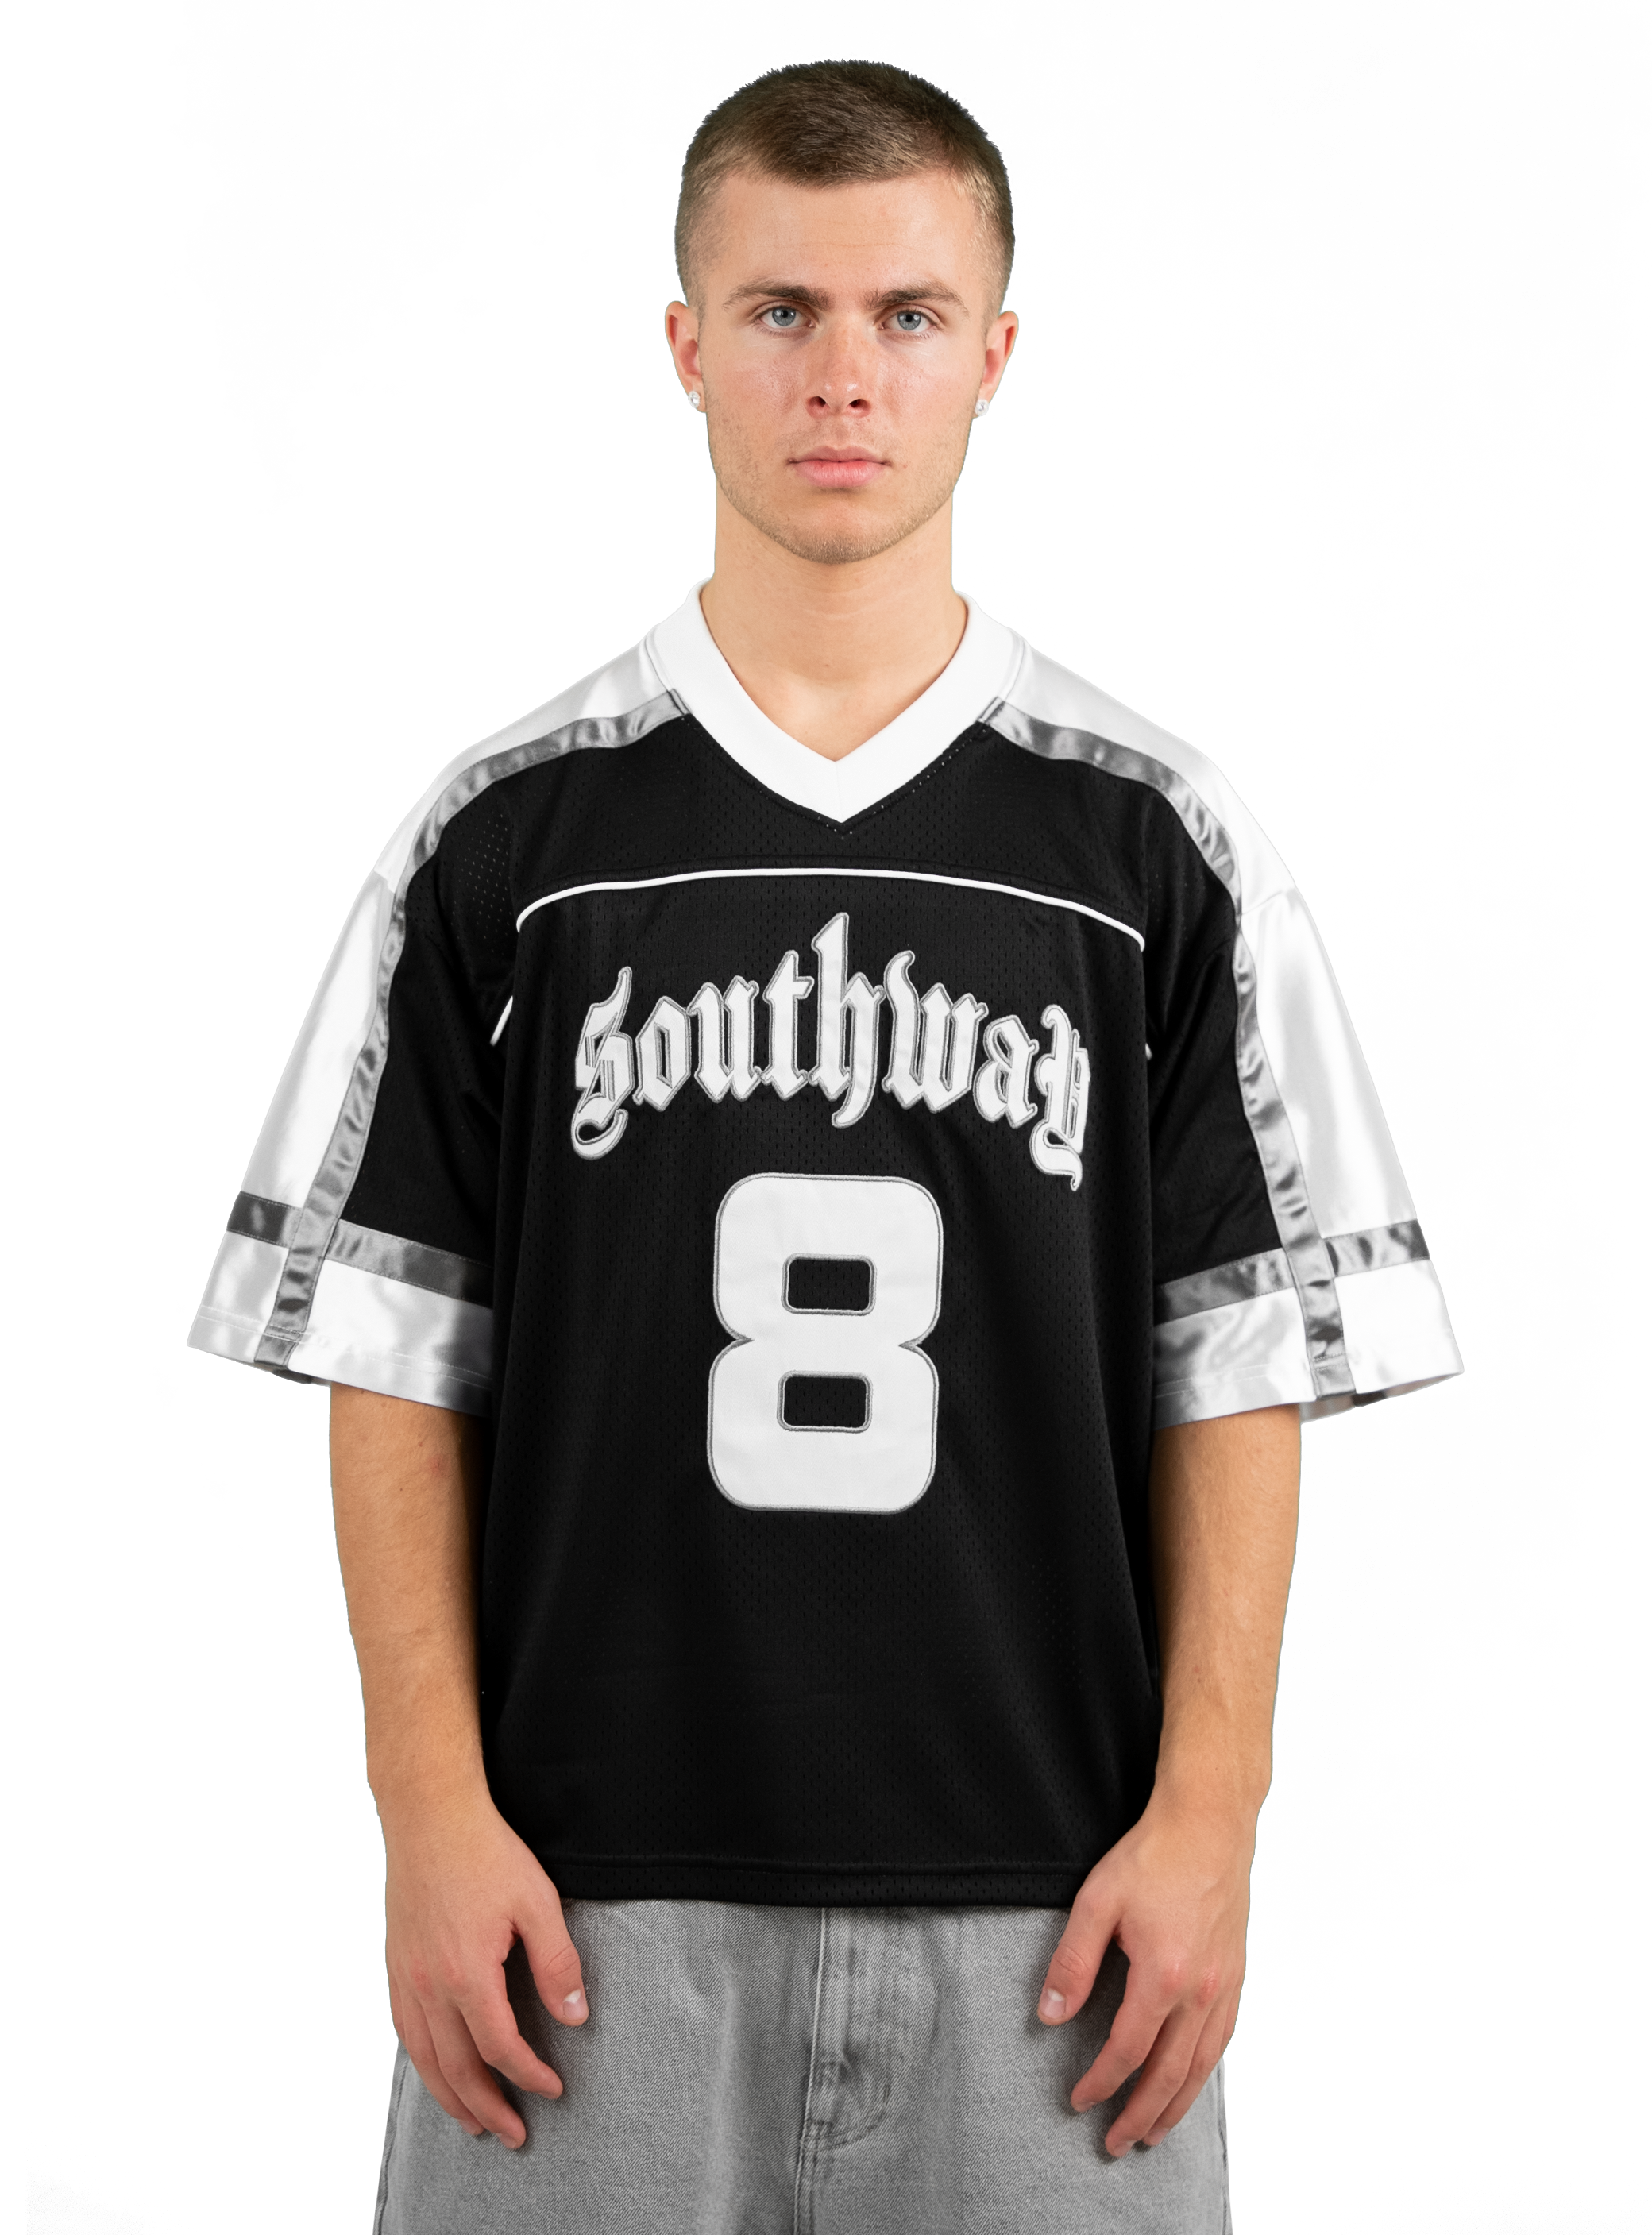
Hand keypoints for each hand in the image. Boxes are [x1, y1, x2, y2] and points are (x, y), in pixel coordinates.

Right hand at [382, 1783, 588, 2147]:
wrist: (429, 1815)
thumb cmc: (485, 1852)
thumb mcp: (537, 1902)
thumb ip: (557, 1962)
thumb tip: (575, 2016)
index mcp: (467, 1974)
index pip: (500, 2047)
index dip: (529, 2075)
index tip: (553, 2087)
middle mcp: (428, 1985)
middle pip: (456, 2069)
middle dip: (487, 2108)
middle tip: (513, 2134)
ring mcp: (405, 1977)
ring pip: (423, 2059)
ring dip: (450, 2098)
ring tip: (473, 2122)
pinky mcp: (395, 1964)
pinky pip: (404, 2031)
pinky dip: (421, 2063)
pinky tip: (436, 2070)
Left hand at [1036, 1791, 1251, 2153]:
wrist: (1209, 1824)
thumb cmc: (1157, 1855)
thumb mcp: (1098, 1901)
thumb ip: (1073, 1961)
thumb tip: (1052, 2011)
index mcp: (1164, 1975)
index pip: (1127, 2050)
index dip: (1100, 2082)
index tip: (1080, 2099)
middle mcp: (1201, 1991)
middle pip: (1169, 2074)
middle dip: (1140, 2116)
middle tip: (1117, 2142)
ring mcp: (1224, 1986)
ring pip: (1201, 2067)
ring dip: (1176, 2107)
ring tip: (1154, 2132)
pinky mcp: (1235, 1975)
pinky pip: (1222, 2041)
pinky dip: (1204, 2073)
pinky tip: (1190, 2080)